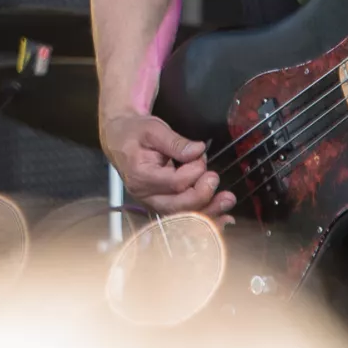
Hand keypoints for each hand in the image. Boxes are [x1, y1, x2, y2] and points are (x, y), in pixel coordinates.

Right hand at [100, 109, 233, 215]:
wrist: (119, 139)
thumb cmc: (135, 132)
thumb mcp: (153, 128)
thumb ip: (175, 142)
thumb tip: (198, 151)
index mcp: (140, 175)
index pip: (174, 183)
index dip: (194, 172)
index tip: (200, 156)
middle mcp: (145, 195)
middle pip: (179, 206)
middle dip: (203, 195)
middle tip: (214, 177)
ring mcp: (153, 203)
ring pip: (184, 216)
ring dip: (210, 211)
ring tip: (227, 201)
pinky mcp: (162, 205)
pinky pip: (185, 217)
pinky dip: (205, 217)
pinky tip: (224, 218)